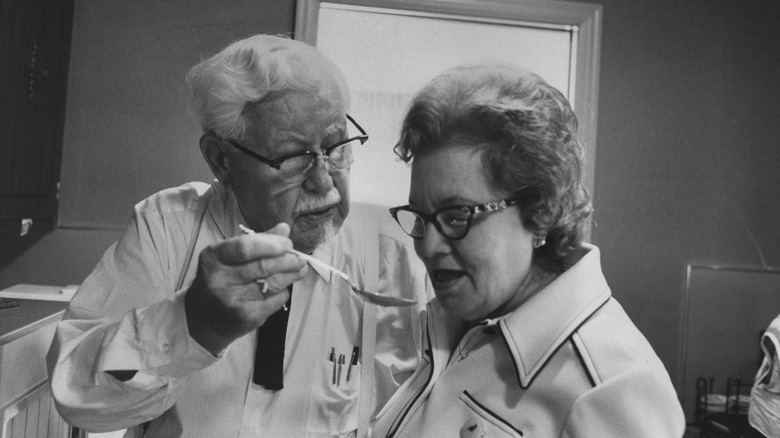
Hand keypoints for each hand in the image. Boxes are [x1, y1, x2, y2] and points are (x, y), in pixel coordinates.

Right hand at [185, 223, 305, 354]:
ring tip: (300, 269)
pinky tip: (283, 288)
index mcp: (213, 257)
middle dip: (288, 260)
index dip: (271, 244)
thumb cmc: (223, 278)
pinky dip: (283, 292)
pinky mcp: (245, 317)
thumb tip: (284, 228)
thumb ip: (258, 241)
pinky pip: (275, 300)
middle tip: (300, 258)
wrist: (205, 316)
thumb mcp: (231, 256)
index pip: (245, 247)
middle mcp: (219, 279)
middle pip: (263, 266)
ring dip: (292, 275)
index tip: (288, 243)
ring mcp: (231, 300)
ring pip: (273, 283)